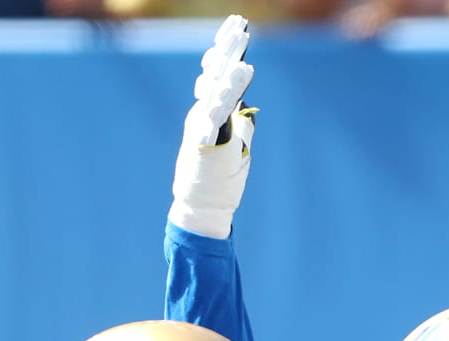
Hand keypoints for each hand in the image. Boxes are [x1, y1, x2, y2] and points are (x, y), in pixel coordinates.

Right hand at [171, 15, 255, 238]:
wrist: (203, 208)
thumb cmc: (220, 178)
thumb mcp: (235, 145)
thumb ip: (239, 123)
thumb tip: (247, 108)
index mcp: (211, 111)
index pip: (219, 74)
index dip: (227, 49)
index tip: (238, 25)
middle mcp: (203, 113)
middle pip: (215, 74)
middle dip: (227, 48)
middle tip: (240, 25)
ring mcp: (201, 127)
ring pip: (214, 92)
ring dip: (228, 71)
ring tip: (243, 51)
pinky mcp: (201, 144)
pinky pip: (214, 116)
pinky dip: (225, 97)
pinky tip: (239, 78)